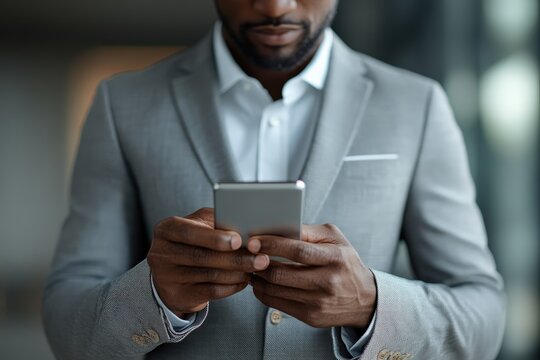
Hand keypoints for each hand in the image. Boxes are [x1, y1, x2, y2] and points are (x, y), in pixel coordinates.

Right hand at [148, 208, 269, 316]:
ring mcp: (167, 277)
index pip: (189, 232)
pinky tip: (244, 280)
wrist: (172, 271)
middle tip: (261, 258)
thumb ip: (217, 222)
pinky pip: (211, 291)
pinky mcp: (178, 295)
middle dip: (236, 258)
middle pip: (202, 256)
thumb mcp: (198, 224)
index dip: (215, 237)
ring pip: (210, 275)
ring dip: (238, 272)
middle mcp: (161, 253)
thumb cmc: (192, 241)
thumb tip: (245, 224)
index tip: (238, 240)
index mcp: (167, 229)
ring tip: (256, 268)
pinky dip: (231, 286)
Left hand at [247, 224, 376, 329]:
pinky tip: (260, 282)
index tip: (254, 241)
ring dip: (257, 277)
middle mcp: (327, 282)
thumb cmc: (345, 262)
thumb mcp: (335, 239)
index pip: (298, 251)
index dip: (272, 245)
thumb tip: (280, 227)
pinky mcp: (311, 317)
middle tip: (247, 254)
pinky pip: (277, 304)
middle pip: (281, 273)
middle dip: (258, 263)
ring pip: (275, 290)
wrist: (364, 299)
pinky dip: (263, 292)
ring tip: (251, 266)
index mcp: (335, 258)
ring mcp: (318, 302)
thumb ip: (310, 231)